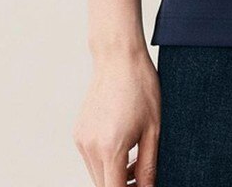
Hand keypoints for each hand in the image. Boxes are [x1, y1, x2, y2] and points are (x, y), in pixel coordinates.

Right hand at [73, 48, 160, 186]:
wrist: (118, 57)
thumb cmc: (141, 87)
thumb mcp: (153, 129)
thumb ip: (149, 166)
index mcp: (111, 148)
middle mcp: (91, 147)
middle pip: (104, 186)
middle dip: (123, 186)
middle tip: (143, 177)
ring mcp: (82, 140)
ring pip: (97, 174)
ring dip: (114, 175)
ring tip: (135, 158)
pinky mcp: (78, 133)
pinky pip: (91, 158)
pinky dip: (105, 161)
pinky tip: (122, 143)